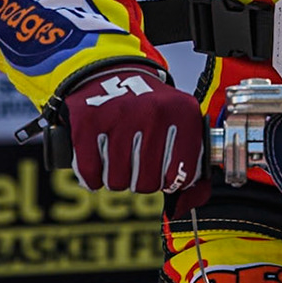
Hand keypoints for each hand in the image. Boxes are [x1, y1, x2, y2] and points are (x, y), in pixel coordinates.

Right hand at [66, 65, 204, 193]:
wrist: (111, 74)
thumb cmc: (150, 110)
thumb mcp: (181, 127)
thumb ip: (192, 169)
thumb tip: (181, 208)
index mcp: (183, 113)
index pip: (181, 176)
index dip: (170, 181)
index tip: (164, 171)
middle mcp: (154, 112)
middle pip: (147, 183)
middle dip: (140, 181)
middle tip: (137, 164)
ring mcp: (120, 115)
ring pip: (117, 181)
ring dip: (116, 178)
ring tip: (119, 159)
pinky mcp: (88, 120)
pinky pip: (90, 172)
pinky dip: (91, 176)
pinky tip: (98, 162)